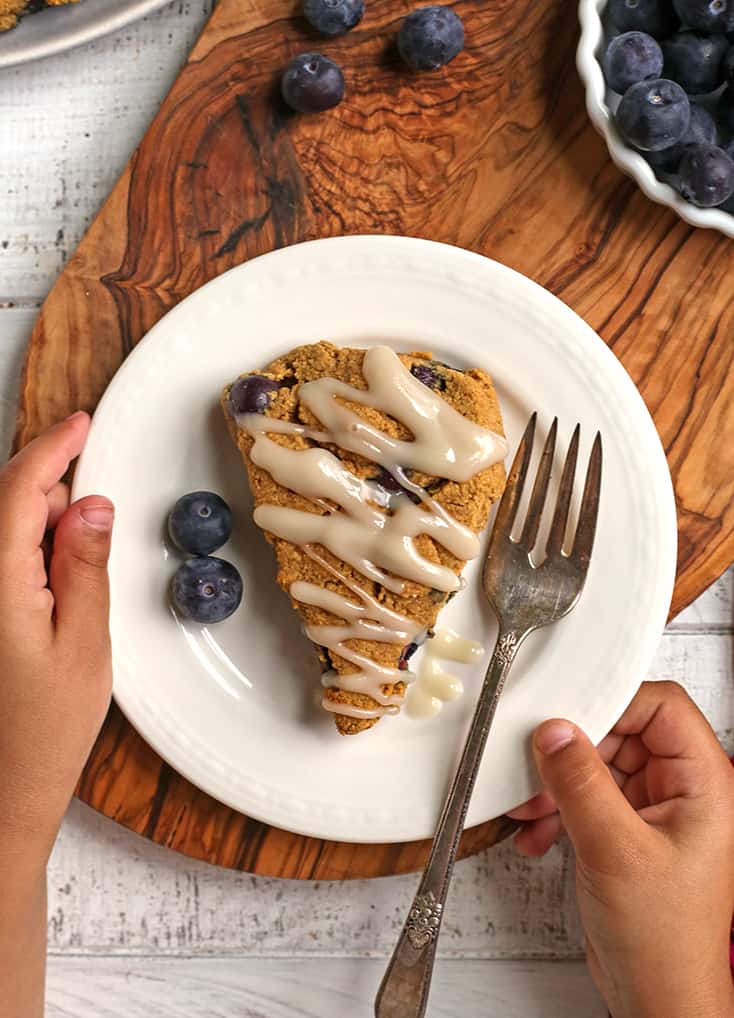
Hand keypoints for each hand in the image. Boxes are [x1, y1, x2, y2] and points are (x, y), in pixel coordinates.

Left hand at [0, 412, 113, 863]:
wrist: (0, 790)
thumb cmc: (42, 731)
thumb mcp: (85, 645)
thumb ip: (85, 566)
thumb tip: (90, 506)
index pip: (18, 489)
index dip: (52, 448)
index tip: (80, 424)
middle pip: (1, 502)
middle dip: (47, 488)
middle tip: (92, 514)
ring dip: (34, 521)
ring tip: (73, 565)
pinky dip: (22, 548)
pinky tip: (48, 578)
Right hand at [509, 681, 733, 1017]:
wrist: (657, 999)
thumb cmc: (663, 941)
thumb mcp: (614, 849)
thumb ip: (580, 782)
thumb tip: (555, 731)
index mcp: (703, 784)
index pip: (660, 707)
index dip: (614, 704)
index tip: (568, 714)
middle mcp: (683, 792)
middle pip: (623, 733)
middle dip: (574, 750)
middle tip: (539, 765)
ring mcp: (654, 813)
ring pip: (600, 765)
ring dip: (558, 783)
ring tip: (531, 807)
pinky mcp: (627, 833)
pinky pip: (588, 797)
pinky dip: (559, 810)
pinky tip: (537, 833)